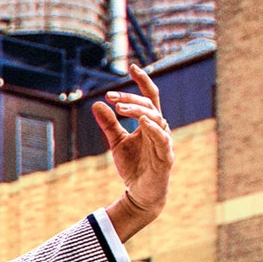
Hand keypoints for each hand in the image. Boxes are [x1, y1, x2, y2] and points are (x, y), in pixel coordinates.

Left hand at [93, 62, 173, 240]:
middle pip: (150, 106)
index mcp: (149, 123)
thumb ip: (109, 124)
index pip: (150, 97)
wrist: (140, 194)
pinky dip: (153, 129)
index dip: (143, 81)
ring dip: (138, 111)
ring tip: (120, 107)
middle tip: (112, 98)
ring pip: (156, 119)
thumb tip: (97, 104)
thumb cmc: (133, 167)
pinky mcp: (166, 157)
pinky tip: (143, 121)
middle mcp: (159, 129)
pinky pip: (162, 139)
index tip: (132, 66)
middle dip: (131, 99)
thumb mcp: (116, 143)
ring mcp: (164, 142)